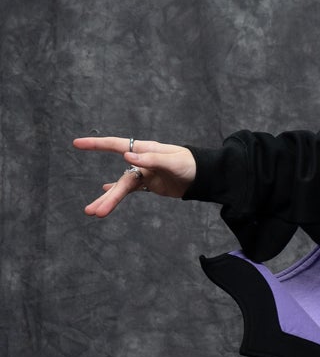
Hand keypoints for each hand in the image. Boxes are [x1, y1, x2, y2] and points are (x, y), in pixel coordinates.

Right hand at [73, 136, 196, 215]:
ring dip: (111, 200)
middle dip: (107, 196)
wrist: (205, 175)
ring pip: (123, 188)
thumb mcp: (173, 161)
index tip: (77, 143)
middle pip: (120, 180)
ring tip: (96, 213)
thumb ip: (151, 159)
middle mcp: (141, 161)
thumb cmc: (190, 164)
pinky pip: (131, 189)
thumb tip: (126, 156)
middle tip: (91, 211)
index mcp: (145, 150)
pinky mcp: (150, 184)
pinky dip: (118, 192)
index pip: (116, 145)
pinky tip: (106, 193)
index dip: (96, 144)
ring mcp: (145, 174)